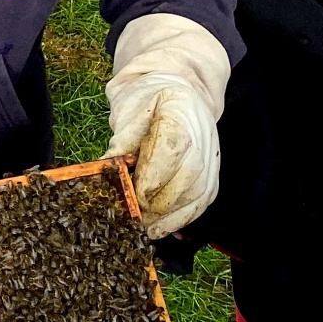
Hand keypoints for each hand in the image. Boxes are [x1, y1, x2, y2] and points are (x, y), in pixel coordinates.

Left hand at [104, 14, 229, 238]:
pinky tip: (160, 229)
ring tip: (143, 231)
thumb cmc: (148, 101)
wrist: (179, 91)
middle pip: (186, 178)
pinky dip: (180, 220)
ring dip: (168, 218)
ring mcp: (211, 160)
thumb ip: (122, 138)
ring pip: (196, 196)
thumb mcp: (129, 109)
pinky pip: (201, 204)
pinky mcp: (212, 178)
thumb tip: (111, 167)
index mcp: (180, 113)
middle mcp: (202, 138)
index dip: (151, 177)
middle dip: (157, 204)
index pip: (170, 149)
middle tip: (131, 220)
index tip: (132, 195)